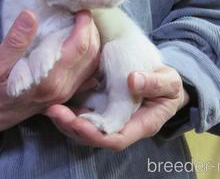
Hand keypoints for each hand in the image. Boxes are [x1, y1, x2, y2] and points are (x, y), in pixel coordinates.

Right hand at [0, 10, 100, 131]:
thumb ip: (15, 41)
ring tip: (81, 23)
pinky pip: (89, 72)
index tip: (79, 7)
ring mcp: (67, 92)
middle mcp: (63, 87)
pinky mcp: (67, 93)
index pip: (80, 46)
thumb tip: (30, 15)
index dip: (84, 24)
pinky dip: (90, 54)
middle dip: (91, 29)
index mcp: (49, 79)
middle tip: (81, 11)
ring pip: (93, 62)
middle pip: (92, 53)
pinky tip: (82, 42)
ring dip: (93, 40)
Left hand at [44, 66, 188, 149]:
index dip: (95, 134)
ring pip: (83, 127)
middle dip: (72, 127)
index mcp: (140, 125)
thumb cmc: (168, 85)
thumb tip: (133, 80)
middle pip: (93, 136)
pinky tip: (55, 98)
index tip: (78, 123)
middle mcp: (121, 126)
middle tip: (53, 111)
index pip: (115, 139)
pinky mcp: (99, 106)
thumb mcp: (169, 82)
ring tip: (50, 106)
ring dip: (65, 119)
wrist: (163, 81)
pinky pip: (81, 112)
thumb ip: (155, 83)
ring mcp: (108, 117)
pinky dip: (68, 108)